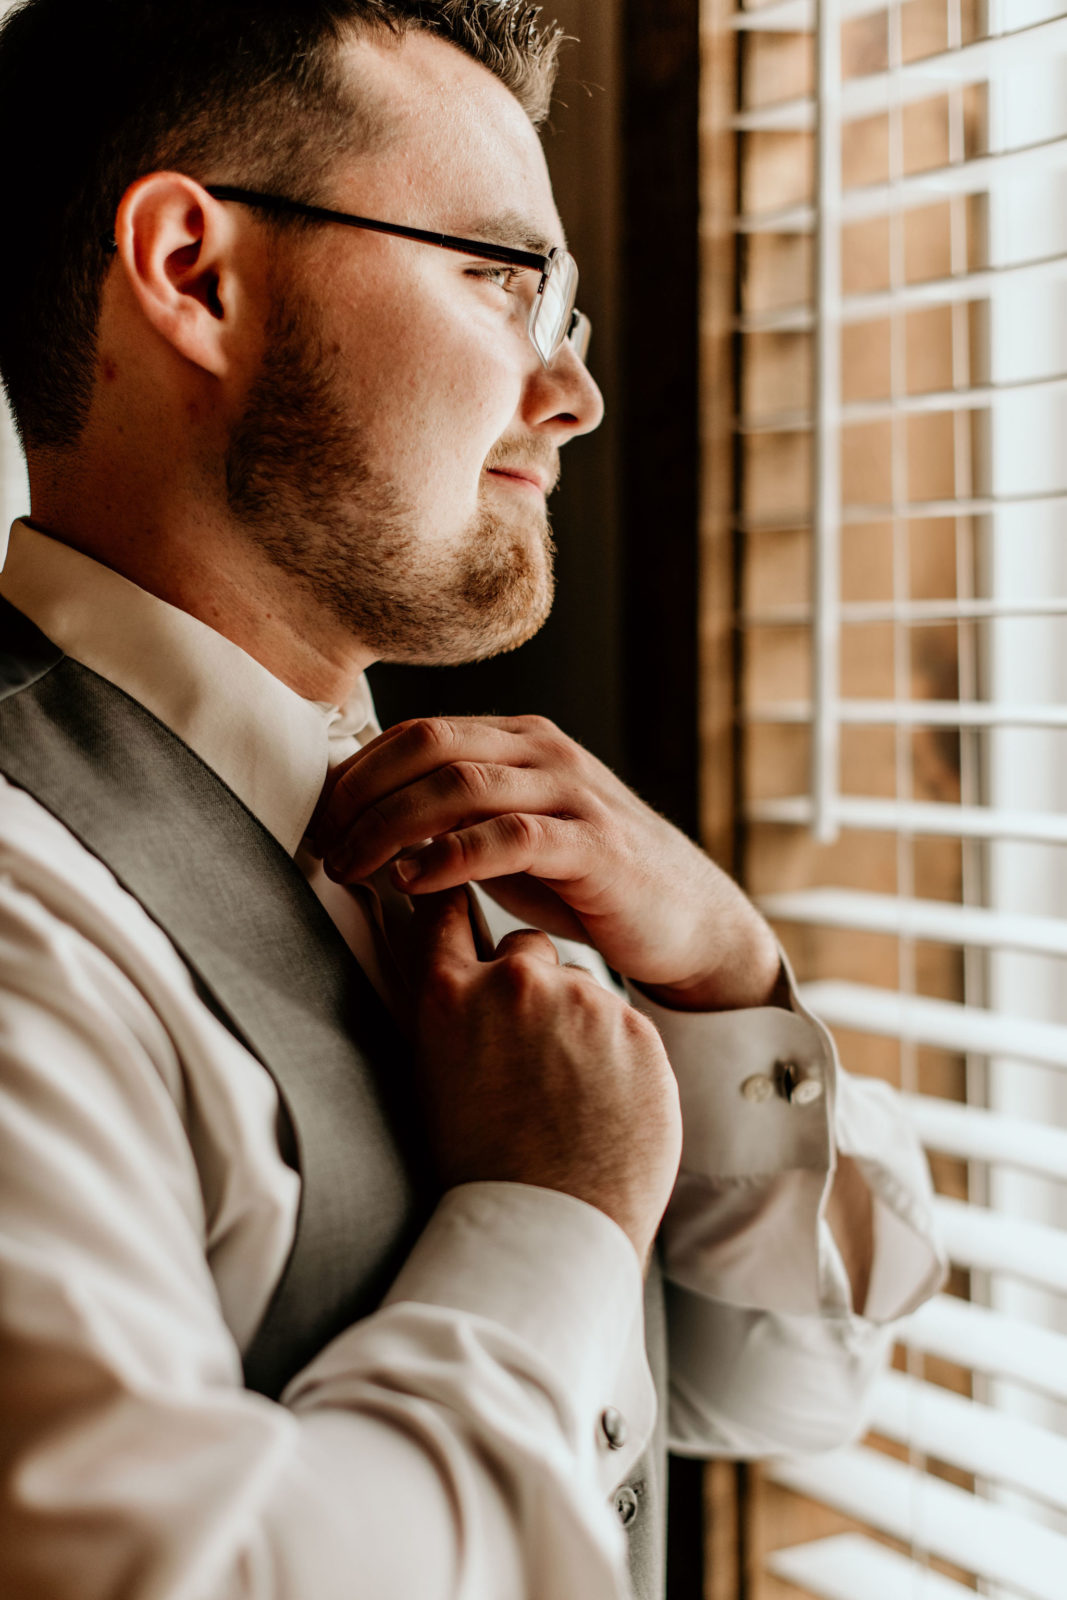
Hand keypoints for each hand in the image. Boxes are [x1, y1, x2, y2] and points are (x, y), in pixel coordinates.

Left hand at [313, 715, 780, 1010]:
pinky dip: (451, 855)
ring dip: (390, 825)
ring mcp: (572, 793)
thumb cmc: (589, 881)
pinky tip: (414, 882)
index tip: (315, 817)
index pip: (417, 733)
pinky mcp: (594, 845)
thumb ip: (453, 818)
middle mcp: (544, 751)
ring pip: (460, 783)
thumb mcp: (513, 836)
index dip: (356, 771)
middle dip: (361, 793)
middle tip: (323, 844)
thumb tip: (361, 824)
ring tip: (352, 865)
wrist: (692, 920)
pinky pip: (509, 836)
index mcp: (520, 739)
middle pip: (428, 745)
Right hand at [409, 890, 681, 1262]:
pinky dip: (617, 1051)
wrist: (550, 1226)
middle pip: (527, 948)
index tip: (460, 905)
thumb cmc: (480, 1166)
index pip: (444, 914)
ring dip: (577, 1021)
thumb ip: (455, 1014)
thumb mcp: (435, 1076)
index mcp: (450, 995)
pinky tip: (603, 1102)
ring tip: (569, 1093)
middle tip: (531, 1047)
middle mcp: (514, 983)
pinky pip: (623, 1022)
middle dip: (530, 982)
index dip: (454, 905)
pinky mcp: (636, 1026)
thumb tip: (466, 982)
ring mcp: (581, 1001)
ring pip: (581, 987)